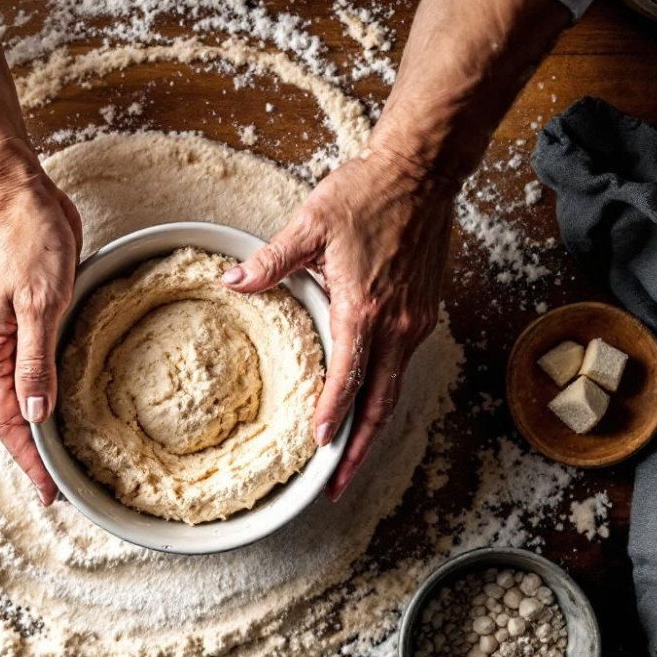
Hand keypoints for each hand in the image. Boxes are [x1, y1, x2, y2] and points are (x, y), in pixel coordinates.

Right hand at [0, 165, 82, 504]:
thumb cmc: (19, 230)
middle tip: (59, 483)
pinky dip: (31, 385)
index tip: (50, 494)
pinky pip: (14, 359)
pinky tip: (49, 392)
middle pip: (5, 410)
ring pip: (9, 386)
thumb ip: (35, 360)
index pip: (7, 421)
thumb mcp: (39, 299)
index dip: (29, 461)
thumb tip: (35, 416)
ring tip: (55, 451)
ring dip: (29, 421)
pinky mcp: (1, 304)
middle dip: (29, 450)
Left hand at [221, 146, 453, 500]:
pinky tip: (364, 403)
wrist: (421, 171)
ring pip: (393, 389)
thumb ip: (270, 261)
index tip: (316, 447)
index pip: (348, 378)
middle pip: (380, 403)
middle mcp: (398, 324)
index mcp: (366, 308)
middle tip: (335, 486)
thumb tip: (232, 283)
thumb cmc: (367, 193)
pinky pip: (402, 365)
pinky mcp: (424, 312)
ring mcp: (416, 321)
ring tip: (347, 457)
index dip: (331, 415)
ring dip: (371, 426)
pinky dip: (382, 393)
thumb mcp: (310, 223)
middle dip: (358, 450)